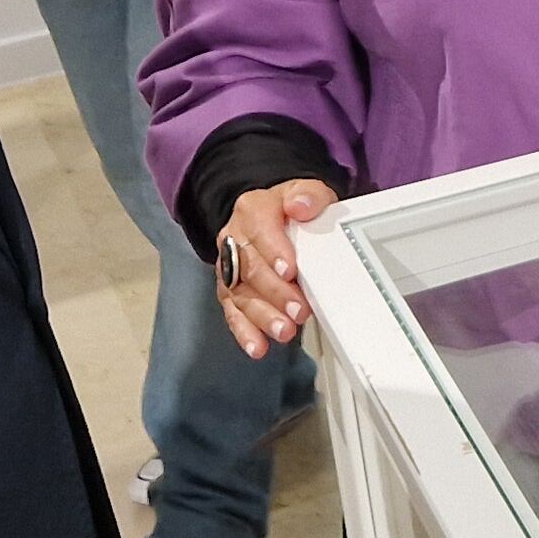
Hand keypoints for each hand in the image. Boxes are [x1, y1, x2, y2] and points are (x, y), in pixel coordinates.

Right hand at [213, 178, 337, 357]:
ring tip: (284, 332)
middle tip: (299, 310)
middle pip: (250, 268)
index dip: (274, 251)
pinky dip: (244, 332)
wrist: (270, 214)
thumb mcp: (305, 191)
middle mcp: (234, 239)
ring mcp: (230, 267)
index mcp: (252, 210)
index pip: (260, 230)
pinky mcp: (230, 290)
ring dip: (262, 316)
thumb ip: (308, 195)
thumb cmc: (290, 208)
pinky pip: (233, 312)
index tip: (290, 270)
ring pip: (241, 294)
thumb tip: (302, 206)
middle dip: (275, 292)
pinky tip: (257, 347)